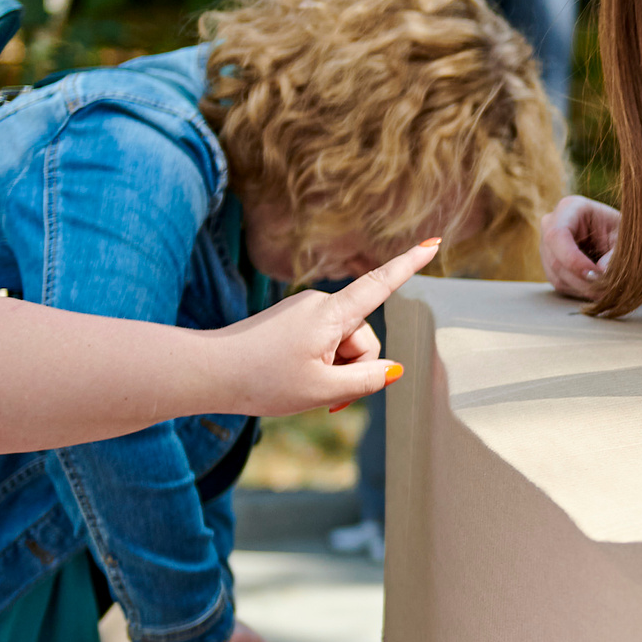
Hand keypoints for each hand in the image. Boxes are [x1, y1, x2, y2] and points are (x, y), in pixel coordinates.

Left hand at [208, 238, 436, 414]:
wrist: (207, 371)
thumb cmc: (260, 380)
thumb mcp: (322, 390)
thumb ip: (366, 380)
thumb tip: (393, 369)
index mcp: (331, 314)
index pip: (380, 285)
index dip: (410, 266)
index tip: (434, 244)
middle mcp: (320, 304)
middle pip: (363, 338)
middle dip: (355, 368)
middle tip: (326, 397)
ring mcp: (305, 312)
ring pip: (343, 345)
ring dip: (335, 370)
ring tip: (303, 388)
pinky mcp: (292, 321)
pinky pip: (323, 343)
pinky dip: (320, 365)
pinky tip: (294, 381)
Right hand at [539, 194, 621, 300]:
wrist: (622, 238)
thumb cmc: (625, 231)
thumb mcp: (626, 238)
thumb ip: (615, 254)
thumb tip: (601, 272)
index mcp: (570, 208)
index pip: (557, 235)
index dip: (573, 260)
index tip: (597, 276)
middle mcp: (551, 224)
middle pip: (556, 260)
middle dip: (582, 280)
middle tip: (608, 290)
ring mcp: (548, 245)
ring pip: (557, 276)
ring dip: (583, 288)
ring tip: (608, 291)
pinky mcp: (551, 263)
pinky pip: (560, 284)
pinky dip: (580, 290)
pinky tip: (598, 287)